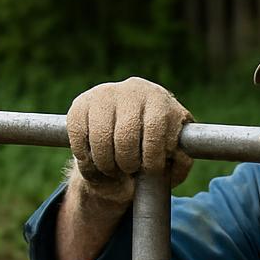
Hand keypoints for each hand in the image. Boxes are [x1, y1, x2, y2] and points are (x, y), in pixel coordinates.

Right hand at [65, 76, 193, 201]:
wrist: (126, 133)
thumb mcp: (174, 156)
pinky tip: (95, 160)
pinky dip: (85, 156)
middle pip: (125, 136)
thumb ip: (180, 162)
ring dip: (106, 163)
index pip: (155, 129)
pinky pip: (79, 135)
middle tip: (129, 170)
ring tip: (113, 169)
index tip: (149, 169)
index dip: (151, 157)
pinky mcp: (81, 103)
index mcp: (159, 100)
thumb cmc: (155, 148)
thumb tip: (176, 160)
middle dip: (127, 163)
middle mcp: (132, 90)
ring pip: (100, 138)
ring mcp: (104, 93)